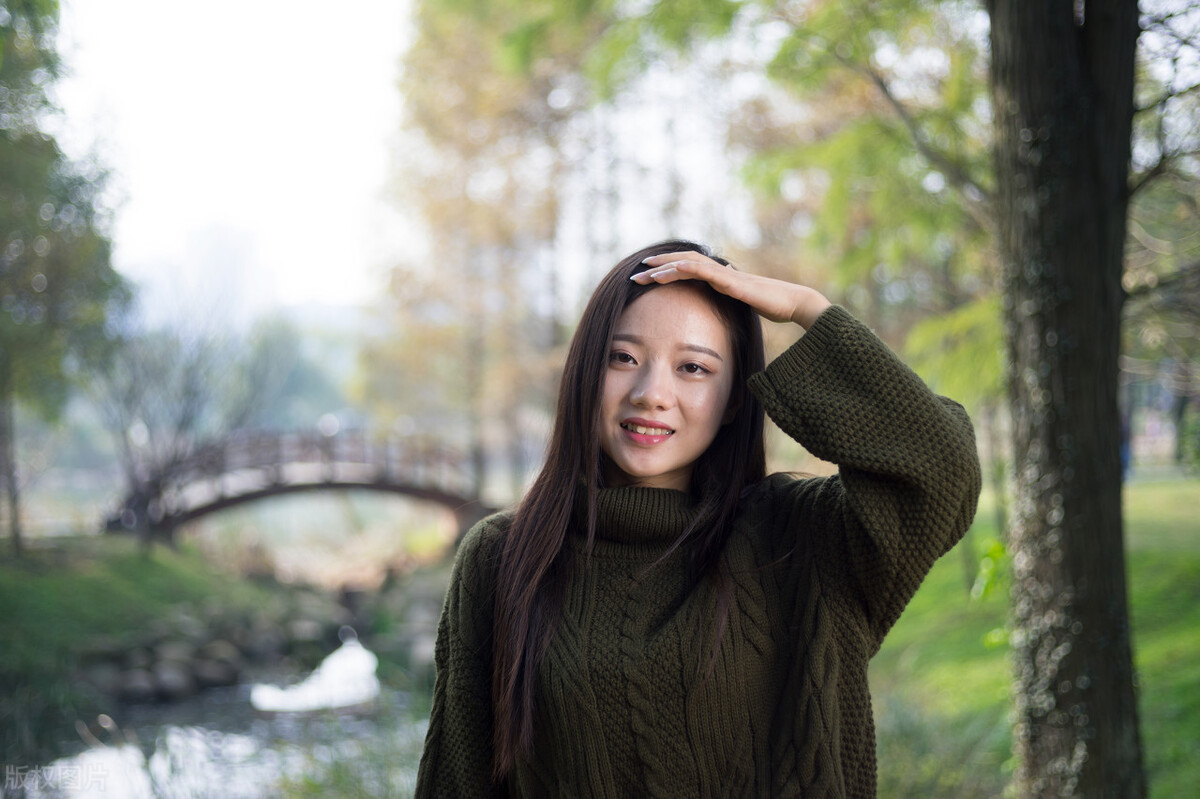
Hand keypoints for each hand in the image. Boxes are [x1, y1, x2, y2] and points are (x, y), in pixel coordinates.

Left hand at [632, 251, 831, 329]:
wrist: (794, 304)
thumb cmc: (772, 308)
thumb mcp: (742, 307)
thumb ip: (728, 303)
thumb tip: (718, 304)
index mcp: (719, 279)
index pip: (687, 271)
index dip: (666, 272)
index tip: (646, 278)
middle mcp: (719, 272)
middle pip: (682, 263)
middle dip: (657, 267)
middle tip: (635, 274)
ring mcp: (724, 274)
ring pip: (687, 264)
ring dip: (663, 266)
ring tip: (643, 271)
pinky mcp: (729, 280)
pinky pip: (701, 270)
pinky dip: (682, 268)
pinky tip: (667, 271)